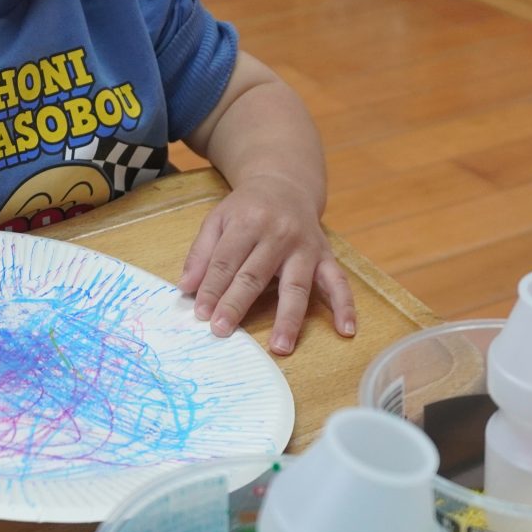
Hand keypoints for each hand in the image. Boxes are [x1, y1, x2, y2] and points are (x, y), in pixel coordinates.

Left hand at [178, 174, 356, 355]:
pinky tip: (345, 330)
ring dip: (288, 318)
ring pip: (296, 286)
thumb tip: (186, 287)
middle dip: (237, 304)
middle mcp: (278, 234)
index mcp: (248, 222)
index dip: (212, 288)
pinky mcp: (326, 256)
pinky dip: (345, 306)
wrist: (286, 184)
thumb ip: (201, 253)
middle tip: (222, 330)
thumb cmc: (247, 208)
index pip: (226, 261)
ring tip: (280, 347)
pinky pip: (338, 282)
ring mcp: (305, 247)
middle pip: (255, 275)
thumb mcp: (217, 219)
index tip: (201, 314)